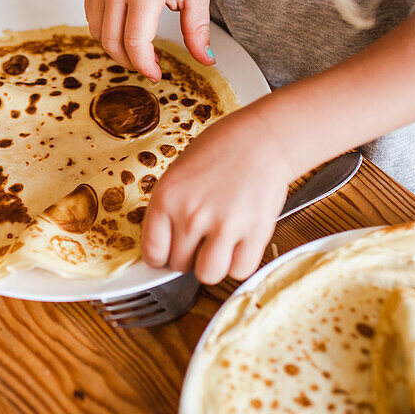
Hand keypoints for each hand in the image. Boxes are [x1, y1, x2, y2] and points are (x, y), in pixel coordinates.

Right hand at [85, 0, 214, 80]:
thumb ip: (197, 30)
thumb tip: (206, 60)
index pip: (136, 44)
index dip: (145, 66)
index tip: (157, 74)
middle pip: (112, 43)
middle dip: (130, 62)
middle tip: (148, 66)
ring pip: (97, 32)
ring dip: (115, 47)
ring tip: (137, 48)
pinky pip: (91, 15)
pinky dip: (104, 29)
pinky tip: (124, 28)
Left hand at [141, 109, 296, 283]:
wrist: (261, 138)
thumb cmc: (220, 151)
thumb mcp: (178, 174)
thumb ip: (168, 210)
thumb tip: (163, 246)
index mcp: (166, 198)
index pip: (152, 252)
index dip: (161, 257)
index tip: (169, 254)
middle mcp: (191, 215)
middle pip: (179, 265)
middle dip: (189, 257)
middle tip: (201, 239)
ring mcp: (224, 225)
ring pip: (208, 275)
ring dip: (213, 265)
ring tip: (219, 245)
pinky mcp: (255, 232)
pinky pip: (240, 270)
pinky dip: (240, 263)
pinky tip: (239, 244)